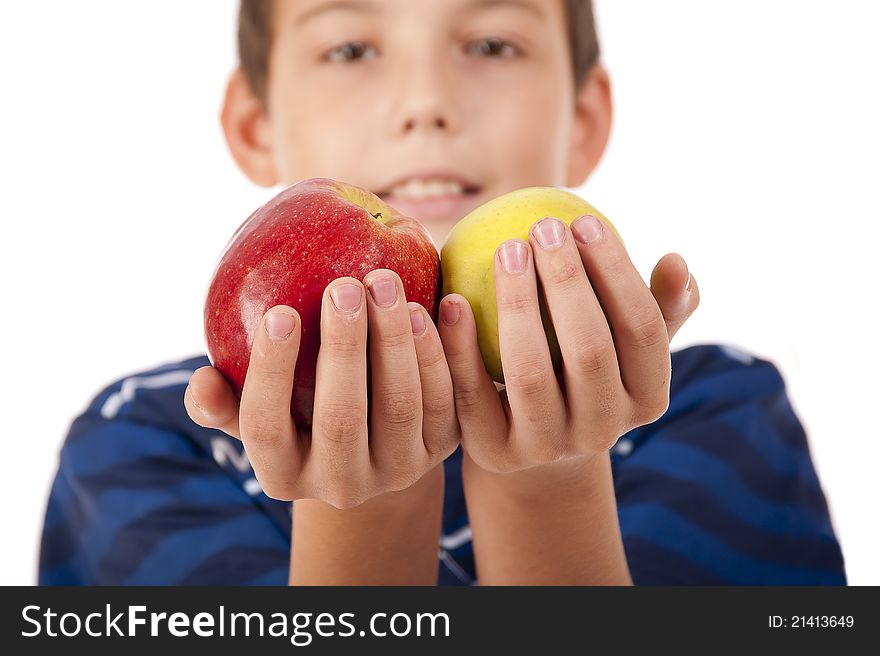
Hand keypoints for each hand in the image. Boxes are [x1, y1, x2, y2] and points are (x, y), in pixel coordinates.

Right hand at [184, 269, 459, 507]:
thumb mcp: (258, 410)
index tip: (279, 311)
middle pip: (340, 419)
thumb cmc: (296, 409)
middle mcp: (341, 485)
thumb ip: (226, 398)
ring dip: (396, 343)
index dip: (270, 371)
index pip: (266, 427)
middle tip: (344, 285)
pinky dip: (443, 352)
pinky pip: (447, 401)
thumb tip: (200, 382)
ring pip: (399, 407)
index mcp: (282, 475)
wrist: (371, 442)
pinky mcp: (442, 450)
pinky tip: (440, 302)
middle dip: (343, 348)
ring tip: (386, 284)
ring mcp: (396, 471)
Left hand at [438, 214, 699, 473]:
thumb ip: (656, 306)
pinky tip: (453, 300)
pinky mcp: (494, 452)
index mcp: (647, 400)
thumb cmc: (583, 369)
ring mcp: (547, 447)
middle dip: (566, 281)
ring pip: (530, 374)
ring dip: (517, 305)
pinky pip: (472, 396)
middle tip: (543, 226)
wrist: (531, 441)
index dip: (617, 272)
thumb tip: (677, 261)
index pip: (642, 331)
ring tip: (506, 249)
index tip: (585, 221)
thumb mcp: (624, 344)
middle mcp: (603, 431)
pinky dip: (460, 347)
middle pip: (589, 351)